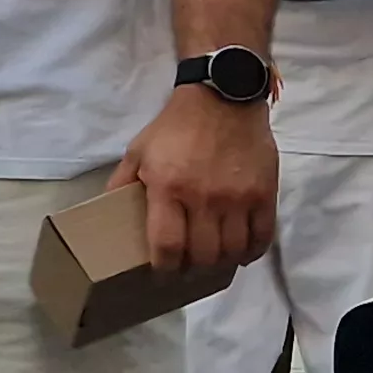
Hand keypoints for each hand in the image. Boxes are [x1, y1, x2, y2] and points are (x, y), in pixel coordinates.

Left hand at [110, 85, 278, 273]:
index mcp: (168, 188)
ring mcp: (238, 198)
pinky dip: (251, 252)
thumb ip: (122, 183)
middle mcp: (204, 198)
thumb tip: (108, 212)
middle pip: (203, 255)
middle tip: (187, 270)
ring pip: (233, 251)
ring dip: (222, 264)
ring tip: (213, 263)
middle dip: (193, 270)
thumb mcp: (138, 151)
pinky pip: (262, 237)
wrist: (222, 98)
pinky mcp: (264, 194)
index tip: (162, 273)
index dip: (165, 268)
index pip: (168, 246)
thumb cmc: (175, 127)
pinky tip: (241, 252)